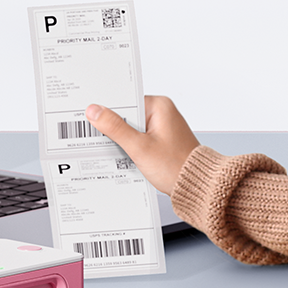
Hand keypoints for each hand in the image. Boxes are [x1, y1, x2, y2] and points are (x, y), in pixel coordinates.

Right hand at [85, 95, 199, 194]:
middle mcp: (162, 112)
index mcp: (159, 106)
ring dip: (123, 139)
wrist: (196, 186)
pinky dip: (132, 146)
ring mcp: (162, 126)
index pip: (125, 101)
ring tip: (119, 150)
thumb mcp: (140, 147)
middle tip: (103, 138)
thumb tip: (95, 111)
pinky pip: (140, 137)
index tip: (92, 118)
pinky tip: (128, 156)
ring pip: (132, 128)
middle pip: (128, 114)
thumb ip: (115, 128)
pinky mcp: (161, 139)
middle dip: (114, 127)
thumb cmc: (176, 167)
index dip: (107, 110)